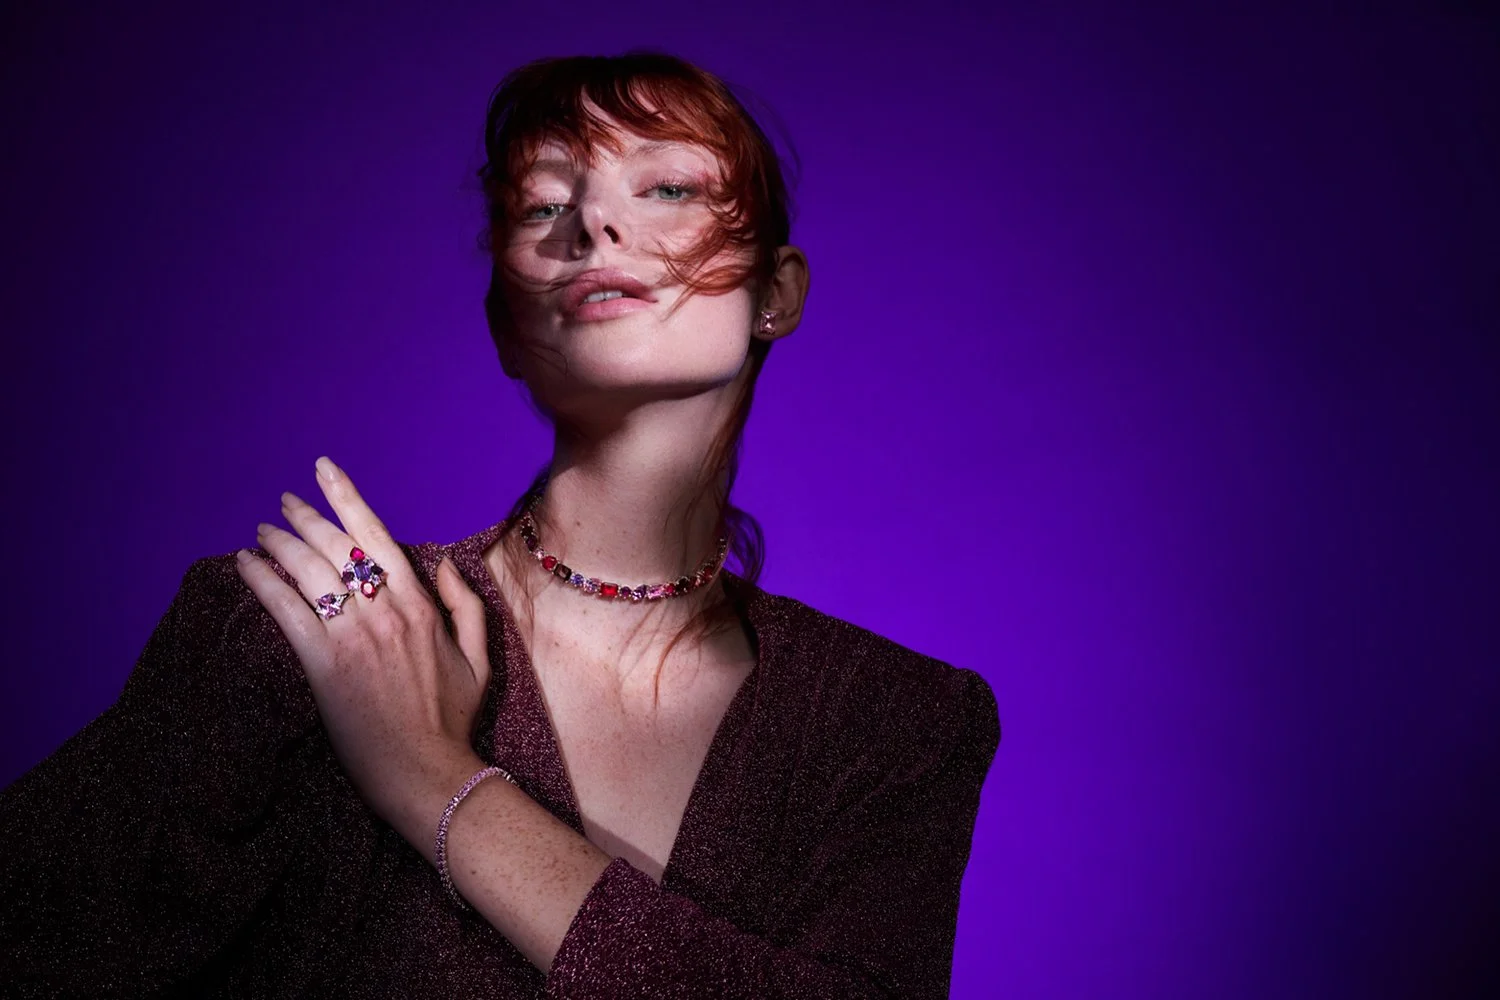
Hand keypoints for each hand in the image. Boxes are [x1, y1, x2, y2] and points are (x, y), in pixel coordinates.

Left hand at [234, 455, 490, 839]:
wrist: (428, 771)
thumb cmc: (452, 720)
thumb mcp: (478, 658)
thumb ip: (463, 606)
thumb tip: (445, 565)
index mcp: (420, 605)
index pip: (377, 535)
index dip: (347, 498)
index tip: (324, 470)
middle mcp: (385, 611)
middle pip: (336, 546)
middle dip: (304, 517)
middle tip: (283, 504)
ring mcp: (354, 636)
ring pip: (308, 571)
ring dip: (279, 543)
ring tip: (260, 532)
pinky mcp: (325, 664)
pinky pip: (287, 610)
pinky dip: (262, 583)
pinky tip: (245, 566)